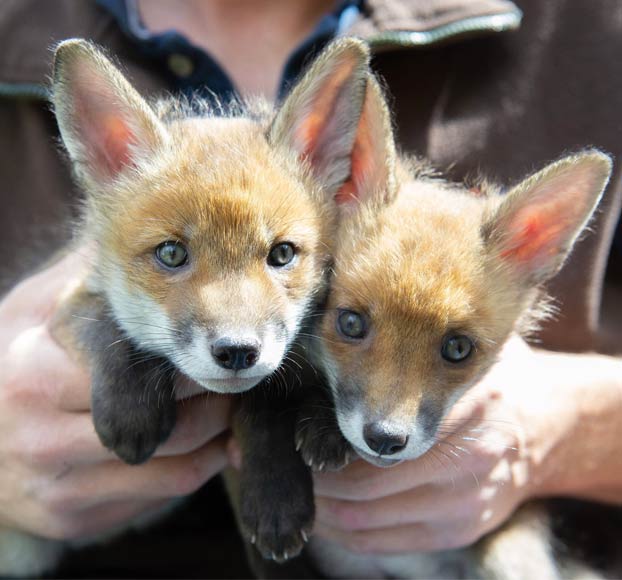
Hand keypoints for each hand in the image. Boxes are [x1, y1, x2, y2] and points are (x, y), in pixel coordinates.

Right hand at [0, 250, 230, 539]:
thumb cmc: (23, 366)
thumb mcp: (37, 312)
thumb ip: (84, 276)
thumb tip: (130, 221)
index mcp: (36, 368)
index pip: (132, 363)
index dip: (183, 355)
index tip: (207, 341)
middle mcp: (40, 430)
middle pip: (167, 415)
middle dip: (212, 393)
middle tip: (229, 373)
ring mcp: (55, 480)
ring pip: (174, 458)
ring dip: (217, 430)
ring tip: (227, 404)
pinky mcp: (71, 516)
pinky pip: (163, 492)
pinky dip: (202, 464)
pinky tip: (213, 442)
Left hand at [312, 335, 621, 554]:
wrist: (548, 424)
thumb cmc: (490, 376)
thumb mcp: (462, 347)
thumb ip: (415, 342)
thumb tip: (345, 324)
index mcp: (467, 403)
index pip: (379, 433)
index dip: (323, 439)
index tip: (288, 432)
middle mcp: (469, 457)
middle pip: (364, 485)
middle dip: (311, 480)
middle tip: (275, 462)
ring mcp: (466, 501)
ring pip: (366, 521)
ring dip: (320, 509)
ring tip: (292, 486)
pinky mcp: (460, 528)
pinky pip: (385, 542)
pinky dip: (345, 531)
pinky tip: (325, 509)